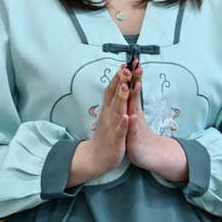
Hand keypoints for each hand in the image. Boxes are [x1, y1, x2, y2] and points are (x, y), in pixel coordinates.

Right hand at [68, 64, 131, 186]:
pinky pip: (120, 131)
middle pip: (115, 95)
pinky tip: (126, 116)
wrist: (95, 157)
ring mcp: (112, 126)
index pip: (113, 89)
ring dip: (121, 98)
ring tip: (126, 87)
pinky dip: (123, 124)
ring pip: (117, 110)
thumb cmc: (105, 135)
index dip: (120, 77)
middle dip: (121, 82)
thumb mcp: (108, 115)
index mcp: (109, 109)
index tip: (126, 63)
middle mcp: (109, 115)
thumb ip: (113, 100)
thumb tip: (117, 84)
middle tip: (126, 68)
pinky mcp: (116, 140)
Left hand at [125, 62, 187, 181]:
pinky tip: (134, 116)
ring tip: (137, 83)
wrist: (147, 154)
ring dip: (136, 96)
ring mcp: (135, 125)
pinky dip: (133, 122)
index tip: (131, 60)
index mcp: (131, 107)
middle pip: (134, 93)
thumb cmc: (136, 133)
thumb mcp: (132, 115)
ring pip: (134, 108)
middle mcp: (134, 113)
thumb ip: (131, 100)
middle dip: (135, 79)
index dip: (130, 74)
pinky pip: (134, 129)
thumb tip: (130, 84)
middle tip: (137, 65)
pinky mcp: (135, 138)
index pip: (130, 87)